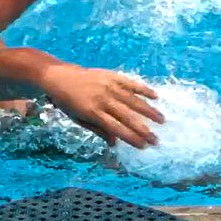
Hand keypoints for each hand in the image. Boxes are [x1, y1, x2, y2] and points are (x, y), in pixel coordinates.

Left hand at [41, 65, 164, 147]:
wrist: (59, 77)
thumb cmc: (67, 102)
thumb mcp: (78, 119)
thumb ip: (98, 130)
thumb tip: (115, 143)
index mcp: (93, 112)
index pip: (117, 128)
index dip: (132, 138)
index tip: (144, 146)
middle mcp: (103, 99)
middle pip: (127, 116)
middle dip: (143, 129)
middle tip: (156, 139)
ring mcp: (108, 85)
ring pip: (133, 100)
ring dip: (148, 111)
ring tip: (161, 120)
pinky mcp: (111, 75)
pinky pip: (130, 82)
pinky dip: (143, 89)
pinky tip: (155, 96)